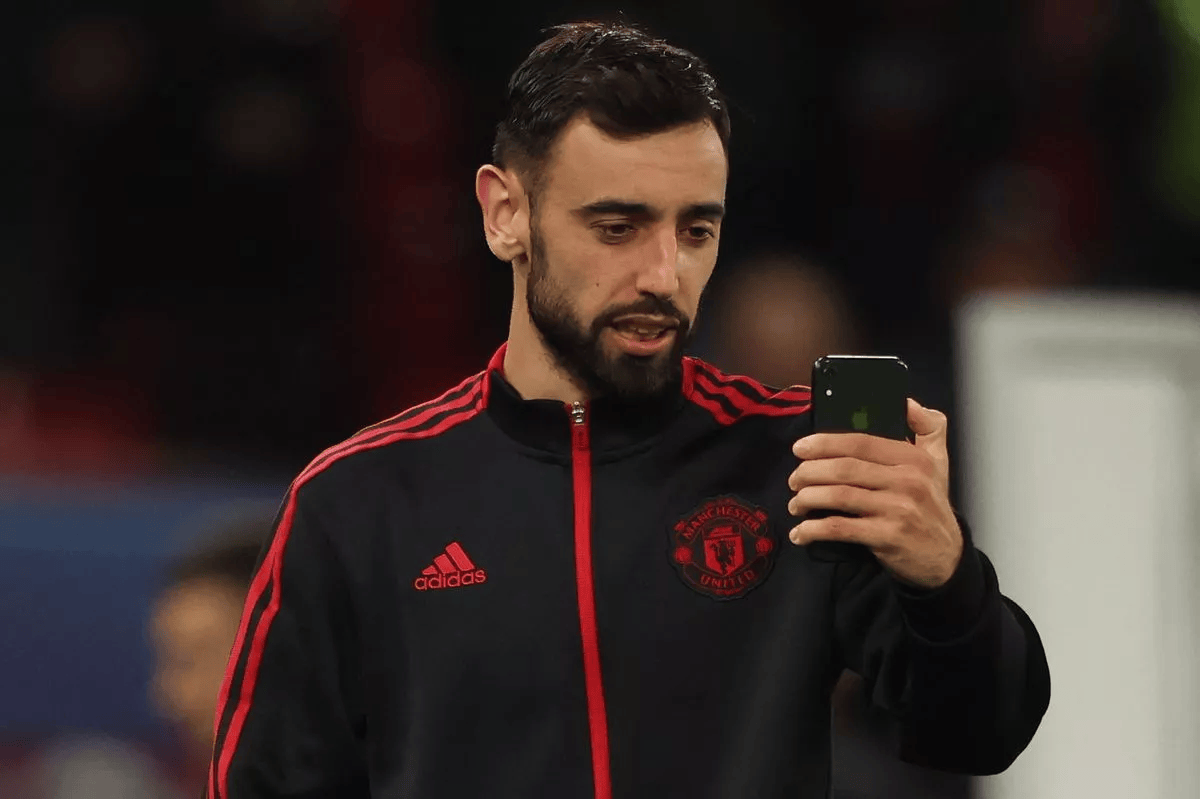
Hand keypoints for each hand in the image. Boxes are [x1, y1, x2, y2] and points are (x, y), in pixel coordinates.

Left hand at [786, 399, 961, 587]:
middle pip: (844, 468)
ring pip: (838, 496)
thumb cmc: (932, 506)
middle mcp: (907, 480)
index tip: (800, 448)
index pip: (860, 442)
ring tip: (795, 505)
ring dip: (807, 499)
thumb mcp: (939, 462)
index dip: (824, 443)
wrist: (947, 557)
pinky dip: (814, 530)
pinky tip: (801, 533)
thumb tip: (906, 401)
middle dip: (809, 473)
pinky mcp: (887, 537)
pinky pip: (840, 528)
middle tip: (793, 481)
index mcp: (913, 458)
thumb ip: (928, 427)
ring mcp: (897, 509)